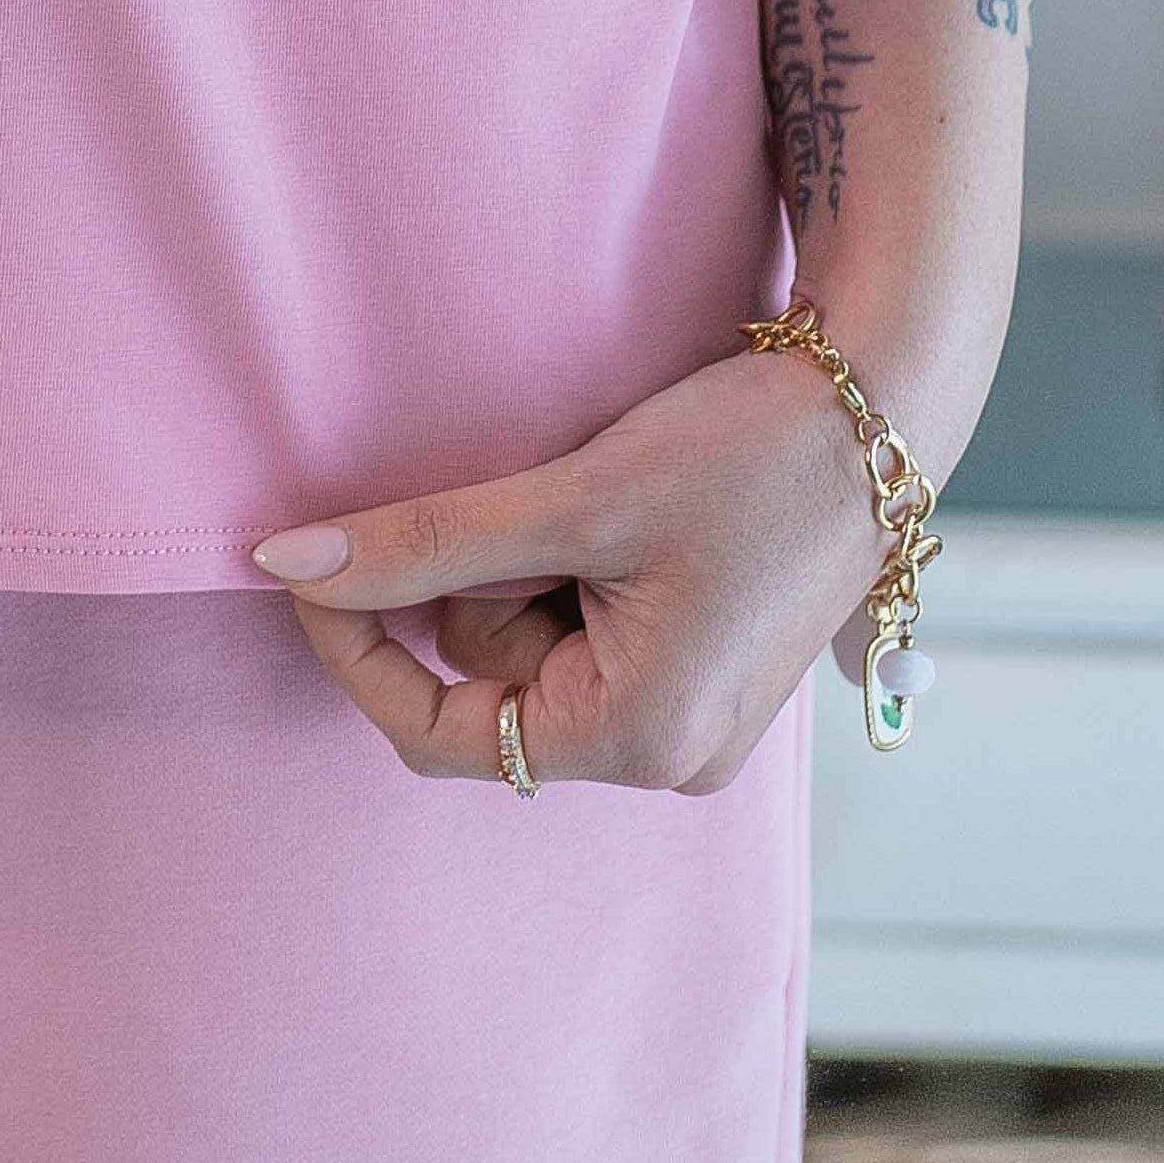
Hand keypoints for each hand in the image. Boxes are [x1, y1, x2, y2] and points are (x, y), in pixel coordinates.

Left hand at [249, 344, 894, 792]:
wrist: (881, 406)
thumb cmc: (742, 449)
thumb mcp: (570, 497)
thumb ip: (421, 543)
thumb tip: (282, 563)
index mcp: (641, 738)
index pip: (441, 736)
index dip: (360, 650)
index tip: (315, 563)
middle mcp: (672, 756)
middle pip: (490, 686)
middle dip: (480, 587)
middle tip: (547, 499)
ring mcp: (695, 719)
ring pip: (532, 650)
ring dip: (531, 568)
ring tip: (605, 496)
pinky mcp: (706, 671)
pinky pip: (586, 633)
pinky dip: (571, 570)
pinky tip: (625, 512)